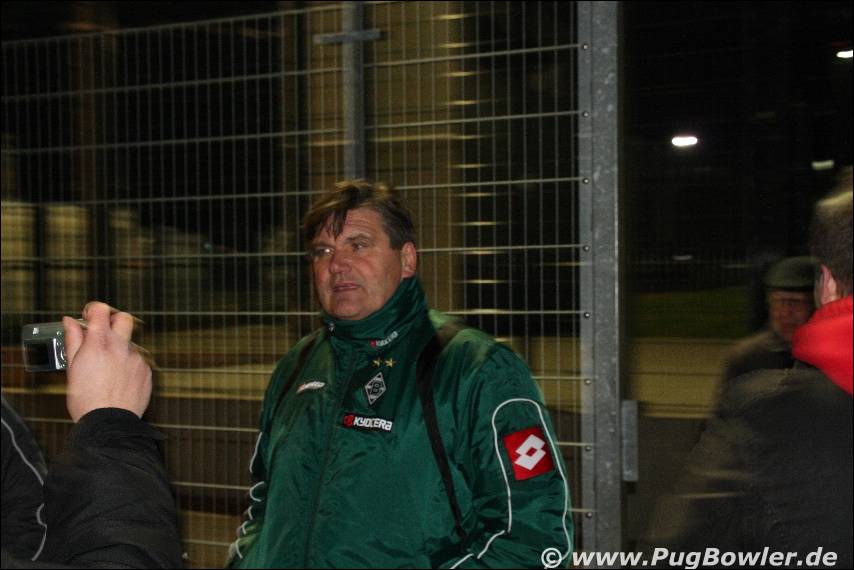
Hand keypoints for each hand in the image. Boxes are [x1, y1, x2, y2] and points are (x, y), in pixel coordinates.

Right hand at [63, 302, 152, 421]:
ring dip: (119, 349)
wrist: (109, 423)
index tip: (89, 316)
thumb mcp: (72, 368)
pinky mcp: (146, 370)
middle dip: (114, 320)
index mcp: (99, 343)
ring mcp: (136, 358)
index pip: (101, 310)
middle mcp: (120, 347)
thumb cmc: (86, 399)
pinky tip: (118, 380)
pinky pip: (138, 361)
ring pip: (130, 343)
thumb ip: (73, 340)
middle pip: (124, 318)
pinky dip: (128, 365)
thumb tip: (70, 322)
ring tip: (107, 369)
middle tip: (103, 333)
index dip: (93, 310)